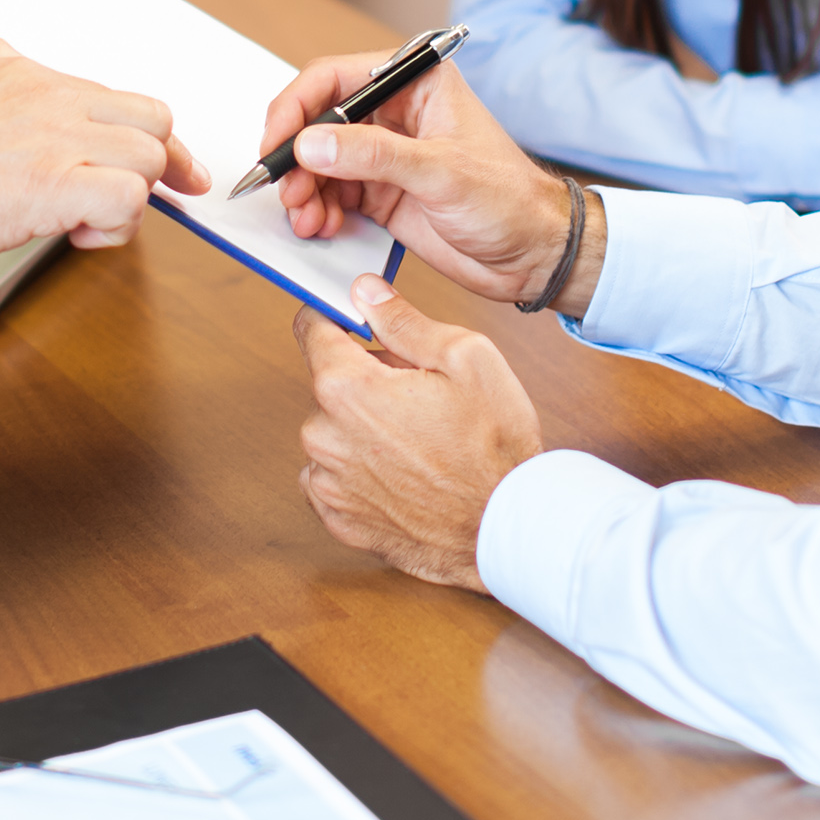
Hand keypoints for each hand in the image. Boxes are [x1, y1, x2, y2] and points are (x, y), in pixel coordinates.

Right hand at [0, 40, 208, 314]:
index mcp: (15, 70)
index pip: (105, 92)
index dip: (130, 134)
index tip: (153, 161)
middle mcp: (44, 94)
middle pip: (150, 115)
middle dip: (161, 160)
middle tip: (166, 195)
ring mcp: (54, 135)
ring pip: (150, 155)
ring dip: (132, 197)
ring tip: (87, 222)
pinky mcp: (58, 183)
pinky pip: (131, 198)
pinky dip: (119, 226)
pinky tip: (81, 237)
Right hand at [262, 52, 585, 313]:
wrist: (535, 254)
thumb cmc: (510, 200)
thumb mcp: (441, 172)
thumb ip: (373, 155)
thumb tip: (310, 142)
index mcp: (414, 83)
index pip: (333, 80)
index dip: (294, 109)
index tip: (274, 145)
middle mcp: (394, 113)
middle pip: (317, 122)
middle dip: (294, 158)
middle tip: (285, 193)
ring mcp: (384, 155)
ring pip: (318, 163)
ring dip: (303, 191)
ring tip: (305, 220)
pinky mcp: (380, 193)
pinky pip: (330, 195)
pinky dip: (317, 211)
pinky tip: (320, 228)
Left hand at [294, 278, 544, 591]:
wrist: (508, 527)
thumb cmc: (494, 446)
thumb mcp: (466, 357)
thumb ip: (403, 320)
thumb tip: (365, 292)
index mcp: (347, 388)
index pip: (312, 329)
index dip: (337, 318)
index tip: (356, 321)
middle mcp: (324, 435)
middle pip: (330, 384)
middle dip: (367, 380)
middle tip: (420, 394)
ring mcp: (328, 482)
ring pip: (334, 432)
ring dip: (364, 428)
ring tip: (419, 440)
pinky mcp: (339, 519)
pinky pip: (335, 478)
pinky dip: (362, 471)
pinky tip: (405, 474)